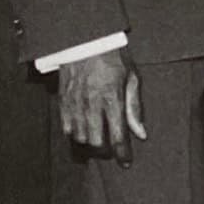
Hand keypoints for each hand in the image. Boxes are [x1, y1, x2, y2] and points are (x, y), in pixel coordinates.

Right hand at [57, 47, 145, 161]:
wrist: (85, 40)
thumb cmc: (114, 58)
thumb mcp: (132, 78)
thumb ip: (135, 107)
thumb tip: (141, 133)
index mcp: (112, 98)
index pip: (118, 136)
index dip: (122, 153)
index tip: (126, 162)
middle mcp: (91, 104)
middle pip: (96, 142)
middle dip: (106, 151)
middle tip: (113, 148)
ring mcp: (74, 104)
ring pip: (80, 137)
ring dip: (91, 142)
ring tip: (100, 137)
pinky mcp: (62, 101)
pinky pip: (66, 127)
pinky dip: (75, 133)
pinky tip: (84, 129)